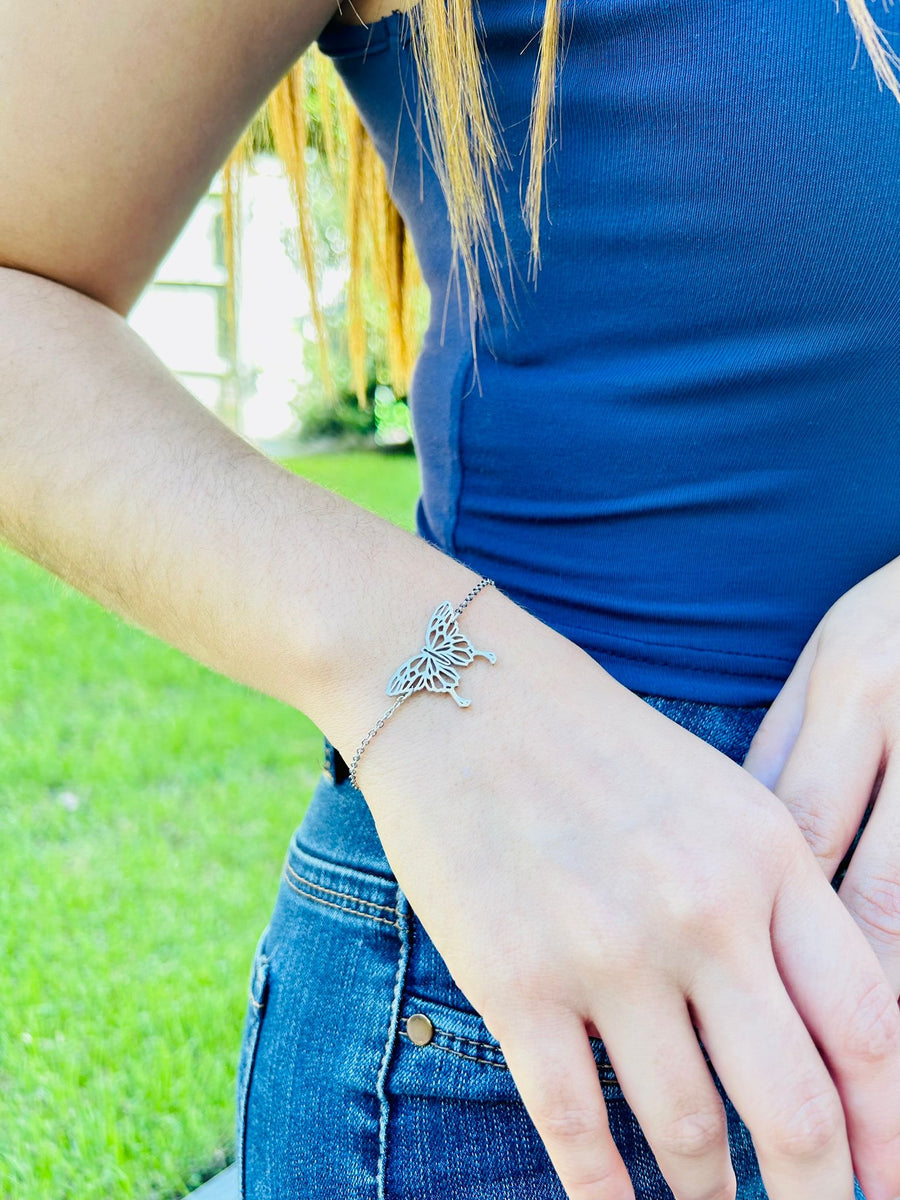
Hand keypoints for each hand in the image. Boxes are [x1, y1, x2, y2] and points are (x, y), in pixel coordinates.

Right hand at [342, 588, 899, 1199]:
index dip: (892, 1131)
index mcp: (766, 853)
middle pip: (796, 1107)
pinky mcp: (515, 978)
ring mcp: (607, 948)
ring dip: (709, 1197)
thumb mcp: (716, 798)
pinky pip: (575, 1125)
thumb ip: (774, 906)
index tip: (888, 1183)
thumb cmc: (594, 744)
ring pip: (688, 1132)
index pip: (867, 1026)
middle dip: (817, 1196)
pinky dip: (602, 1191)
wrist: (461, 691)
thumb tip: (817, 1041)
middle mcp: (701, 909)